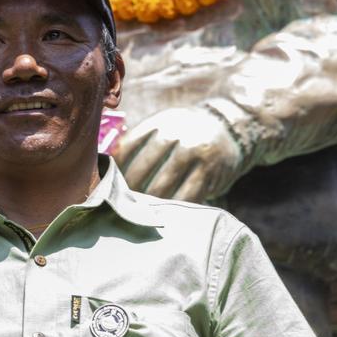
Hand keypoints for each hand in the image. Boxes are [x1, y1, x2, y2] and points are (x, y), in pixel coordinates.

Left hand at [116, 107, 246, 201]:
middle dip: (127, 189)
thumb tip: (105, 165)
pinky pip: (184, 197)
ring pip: (161, 187)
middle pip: (141, 169)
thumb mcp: (165, 124)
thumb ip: (139, 140)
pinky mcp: (209, 173)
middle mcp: (176, 135)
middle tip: (118, 204)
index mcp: (159, 122)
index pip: (127, 147)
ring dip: (146, 202)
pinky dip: (171, 208)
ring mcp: (194, 153)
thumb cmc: (186, 132)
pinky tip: (161, 214)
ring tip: (135, 213)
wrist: (230, 128)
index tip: (107, 183)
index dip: (114, 169)